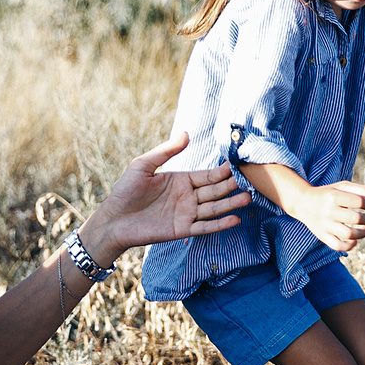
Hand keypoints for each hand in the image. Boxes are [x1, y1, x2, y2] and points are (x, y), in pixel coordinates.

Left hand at [85, 133, 251, 255]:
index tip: (239, 165)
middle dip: (232, 187)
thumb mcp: (143, 165)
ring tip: (248, 198)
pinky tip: (234, 220)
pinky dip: (219, 224)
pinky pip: (204, 227)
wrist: (113, 219)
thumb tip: (186, 134)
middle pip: (215, 191)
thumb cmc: (125, 190)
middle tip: (251, 181)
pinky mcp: (181, 230)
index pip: (208, 175)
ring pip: (214, 208)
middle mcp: (187, 197)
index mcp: (181, 180)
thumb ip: (166, 151)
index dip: (223, 172)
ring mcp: (186, 214)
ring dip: (230, 204)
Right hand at [292, 180, 364, 252]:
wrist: (303, 202)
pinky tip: (354, 240)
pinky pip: (338, 245)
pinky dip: (349, 246)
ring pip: (348, 234)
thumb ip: (361, 189)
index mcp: (333, 196)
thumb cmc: (328, 194)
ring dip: (363, 234)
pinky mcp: (322, 236)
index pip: (358, 201)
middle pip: (355, 218)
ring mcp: (324, 225)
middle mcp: (328, 211)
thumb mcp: (342, 186)